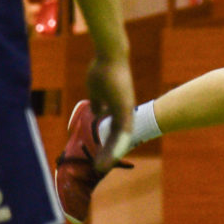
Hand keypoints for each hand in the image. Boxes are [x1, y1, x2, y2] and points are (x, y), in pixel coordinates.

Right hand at [85, 55, 134, 172]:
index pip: (113, 131)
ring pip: (121, 137)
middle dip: (108, 153)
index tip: (99, 156)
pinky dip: (116, 143)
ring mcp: (126, 109)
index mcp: (117, 108)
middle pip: (117, 137)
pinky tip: (112, 155)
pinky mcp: (125, 107)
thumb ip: (98, 102)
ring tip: (102, 167)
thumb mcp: (97, 91)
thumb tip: (97, 112)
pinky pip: (122, 130)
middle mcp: (124, 110)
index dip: (106, 144)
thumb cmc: (103, 70)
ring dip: (111, 153)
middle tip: (100, 168)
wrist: (110, 55)